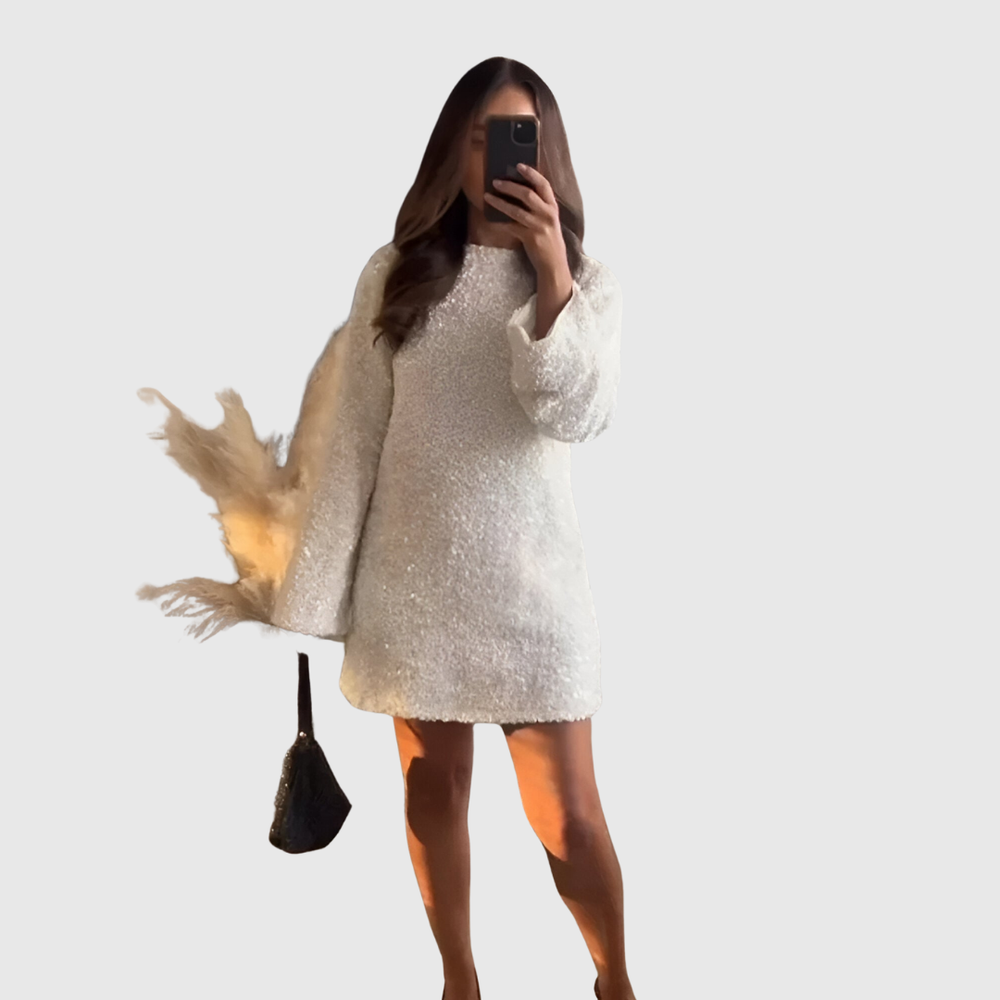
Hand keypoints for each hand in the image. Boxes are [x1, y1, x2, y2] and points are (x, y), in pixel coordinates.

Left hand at [484, 163, 568, 277]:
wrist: (554, 263)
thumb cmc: (549, 239)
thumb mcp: (548, 219)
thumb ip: (539, 206)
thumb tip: (519, 191)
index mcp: (552, 207)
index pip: (544, 185)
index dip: (531, 174)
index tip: (519, 165)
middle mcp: (547, 214)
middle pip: (528, 194)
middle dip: (510, 186)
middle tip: (495, 181)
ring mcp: (538, 226)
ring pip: (516, 210)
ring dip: (500, 202)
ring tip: (488, 196)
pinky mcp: (530, 238)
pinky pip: (510, 227)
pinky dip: (499, 223)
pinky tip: (490, 219)